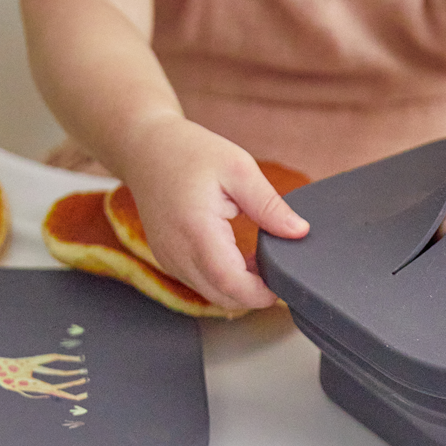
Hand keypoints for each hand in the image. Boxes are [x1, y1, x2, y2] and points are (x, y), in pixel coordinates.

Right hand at [119, 115, 309, 310]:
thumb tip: (299, 232)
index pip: (231, 283)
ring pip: (211, 293)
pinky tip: (236, 255)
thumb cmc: (190, 152)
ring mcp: (169, 259)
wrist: (146, 149)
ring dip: (238, 286)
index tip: (283, 284)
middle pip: (222, 296)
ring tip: (258, 257)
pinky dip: (222, 279)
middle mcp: (177, 252)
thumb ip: (269, 205)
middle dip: (254, 294)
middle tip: (277, 268)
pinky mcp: (167, 259)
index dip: (260, 293)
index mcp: (197, 229)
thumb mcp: (238, 168)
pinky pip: (199, 282)